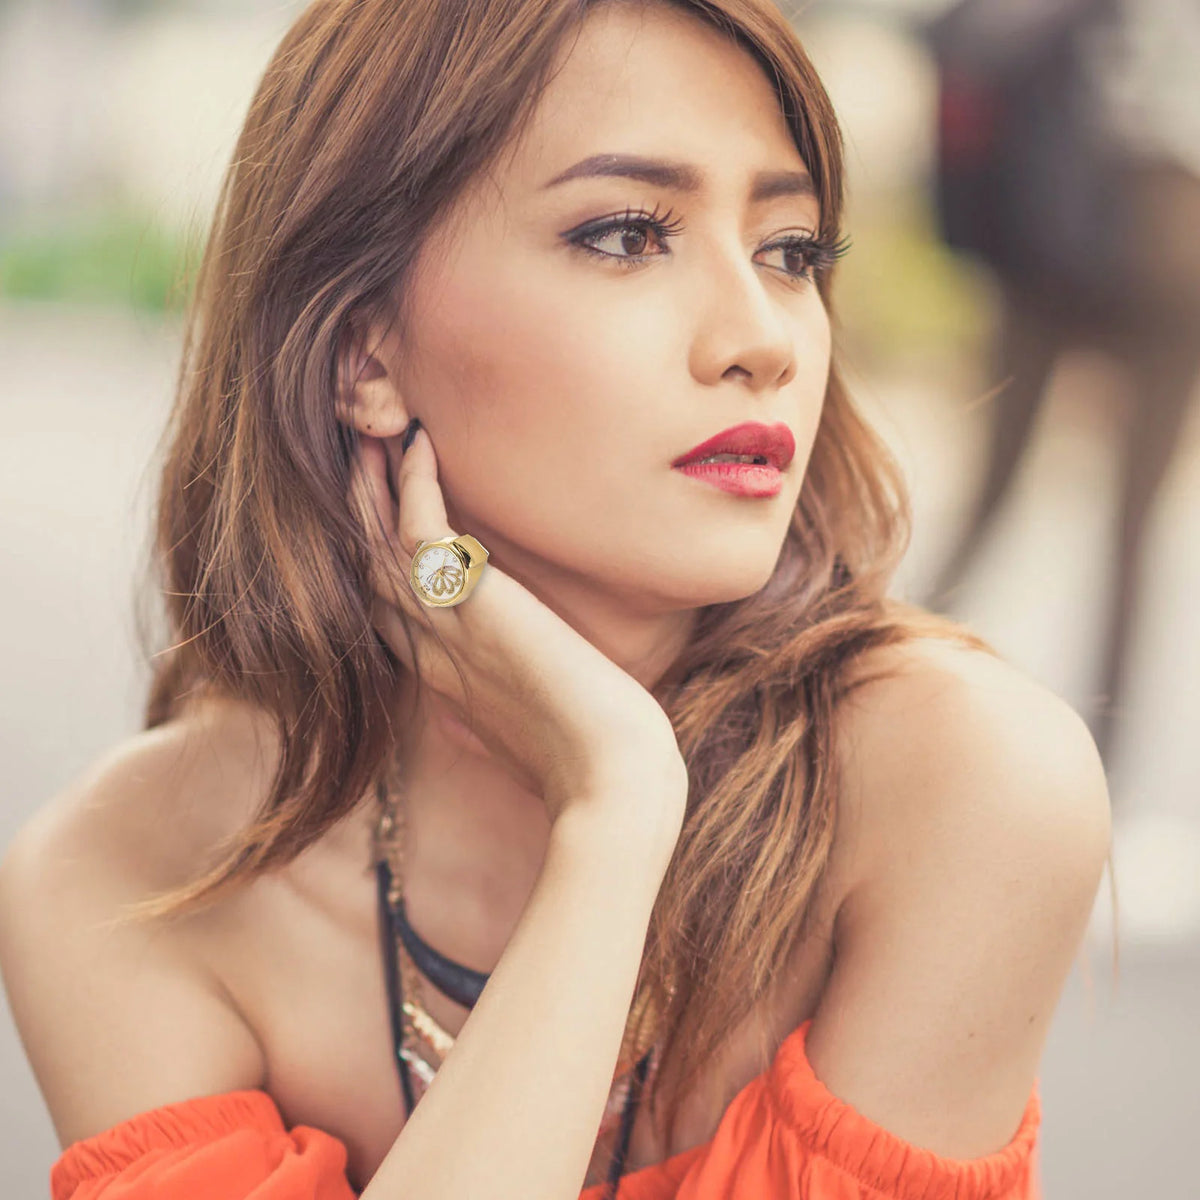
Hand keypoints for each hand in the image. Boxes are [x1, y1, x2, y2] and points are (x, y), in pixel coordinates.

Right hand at [348, 422, 687, 833]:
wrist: (610, 781)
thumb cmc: (589, 764)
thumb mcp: (534, 733)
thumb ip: (505, 713)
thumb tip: (490, 720)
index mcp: (448, 680)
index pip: (389, 611)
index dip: (372, 561)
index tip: (372, 516)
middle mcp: (435, 651)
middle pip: (371, 570)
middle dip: (356, 513)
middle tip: (351, 454)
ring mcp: (448, 629)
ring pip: (380, 545)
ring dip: (371, 488)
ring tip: (368, 430)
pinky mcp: (476, 606)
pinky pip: (422, 534)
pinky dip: (415, 488)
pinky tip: (416, 446)